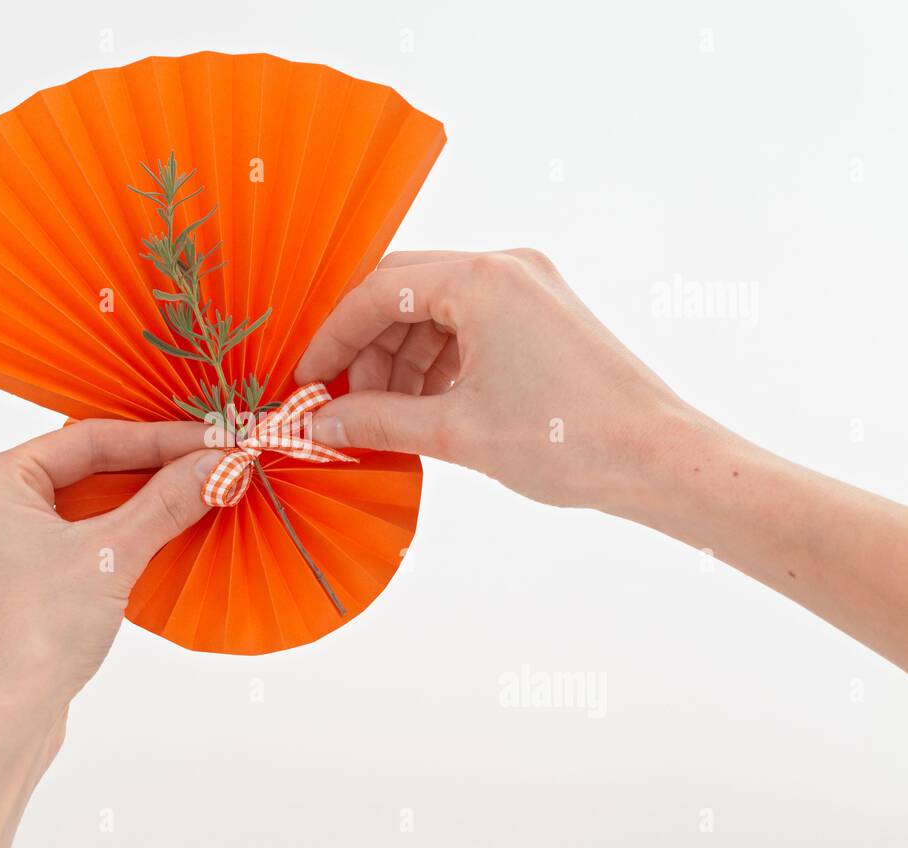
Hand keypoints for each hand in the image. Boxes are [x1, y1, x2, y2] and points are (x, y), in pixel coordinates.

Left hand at [0, 421, 220, 847]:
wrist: (0, 723)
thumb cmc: (31, 636)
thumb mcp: (111, 556)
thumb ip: (167, 502)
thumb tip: (220, 463)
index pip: (90, 438)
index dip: (160, 438)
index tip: (215, 439)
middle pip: (93, 465)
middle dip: (158, 466)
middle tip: (220, 460)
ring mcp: (14, 544)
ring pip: (95, 502)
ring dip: (151, 498)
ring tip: (210, 488)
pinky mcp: (34, 580)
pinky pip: (92, 536)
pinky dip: (134, 530)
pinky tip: (178, 527)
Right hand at [295, 249, 695, 512]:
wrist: (661, 461)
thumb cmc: (570, 441)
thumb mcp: (456, 433)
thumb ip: (377, 421)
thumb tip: (318, 423)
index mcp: (482, 279)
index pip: (377, 292)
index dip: (332, 338)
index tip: (306, 380)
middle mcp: (506, 267)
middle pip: (403, 292)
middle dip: (366, 349)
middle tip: (344, 404)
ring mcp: (529, 287)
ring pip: (434, 309)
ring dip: (401, 360)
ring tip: (388, 418)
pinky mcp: (544, 313)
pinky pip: (469, 324)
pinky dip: (438, 361)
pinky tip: (427, 407)